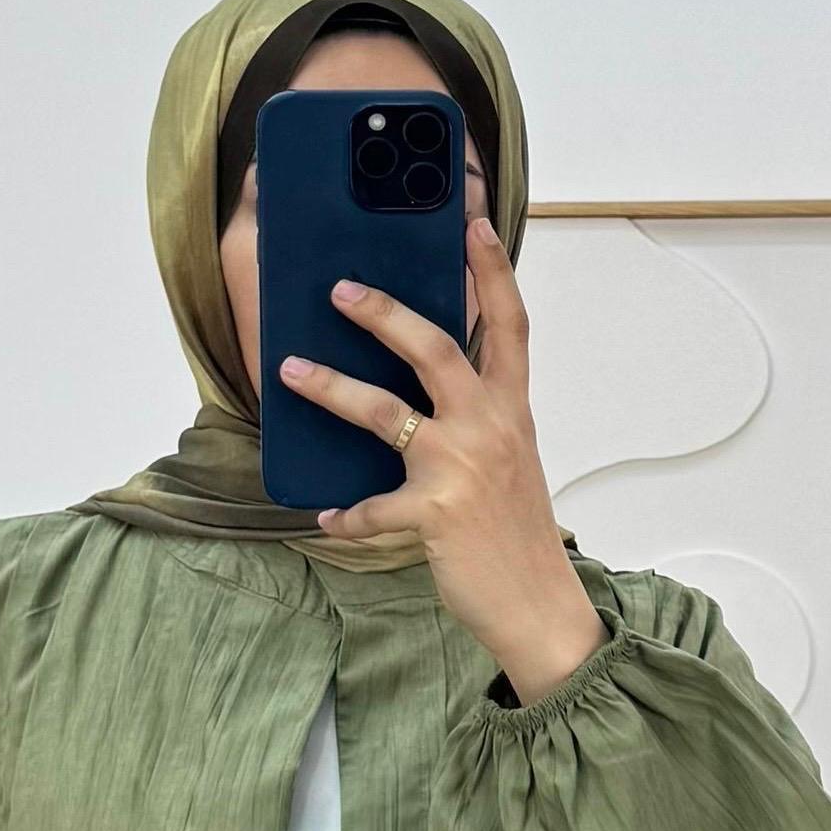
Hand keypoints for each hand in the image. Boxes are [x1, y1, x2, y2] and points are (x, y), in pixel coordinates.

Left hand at [275, 212, 609, 704]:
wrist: (538, 605)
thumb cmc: (518, 536)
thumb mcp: (510, 462)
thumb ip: (478, 421)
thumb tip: (426, 397)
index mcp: (512, 412)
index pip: (509, 326)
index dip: (492, 272)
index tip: (471, 225)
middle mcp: (491, 429)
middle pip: (435, 347)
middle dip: (384, 312)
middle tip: (341, 288)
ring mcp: (462, 469)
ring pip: (386, 410)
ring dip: (332, 387)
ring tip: (292, 370)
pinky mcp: (434, 514)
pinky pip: (372, 507)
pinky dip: (347, 515)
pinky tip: (327, 517)